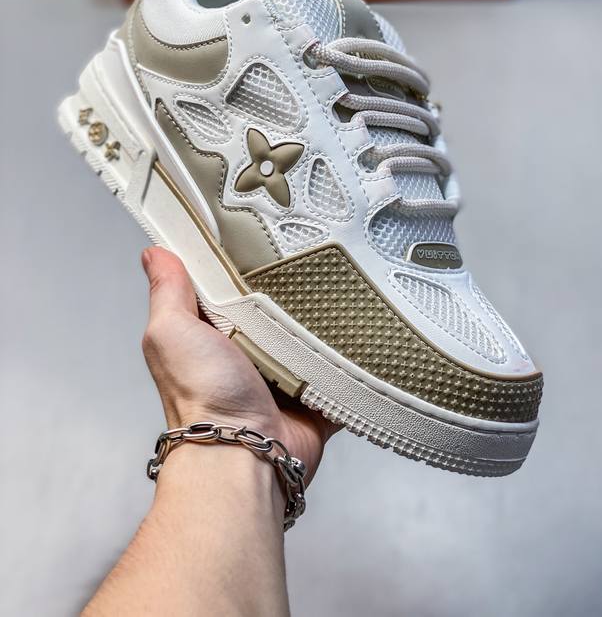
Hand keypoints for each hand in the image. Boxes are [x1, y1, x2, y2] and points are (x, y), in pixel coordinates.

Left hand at [141, 247, 338, 483]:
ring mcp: (285, 376)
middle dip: (292, 288)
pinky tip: (364, 330)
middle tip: (315, 253)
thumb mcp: (172, 332)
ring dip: (325, 321)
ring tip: (344, 285)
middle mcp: (248, 354)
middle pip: (276, 308)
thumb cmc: (203, 399)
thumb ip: (167, 292)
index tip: (261, 228)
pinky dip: (352, 357)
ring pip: (312, 336)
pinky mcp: (316, 397)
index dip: (242, 260)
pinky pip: (342, 371)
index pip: (230, 286)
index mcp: (213, 335)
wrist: (244, 456)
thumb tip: (154, 252)